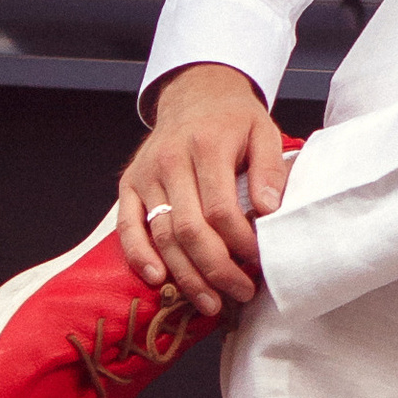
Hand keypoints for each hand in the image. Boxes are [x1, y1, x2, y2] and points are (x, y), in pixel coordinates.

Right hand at [117, 62, 285, 317]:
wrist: (194, 94)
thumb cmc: (233, 120)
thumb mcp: (263, 131)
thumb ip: (270, 169)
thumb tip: (269, 210)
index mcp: (207, 145)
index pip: (221, 209)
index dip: (241, 243)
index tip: (259, 262)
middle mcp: (171, 160)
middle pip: (189, 229)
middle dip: (216, 269)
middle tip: (241, 293)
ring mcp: (146, 174)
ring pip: (161, 235)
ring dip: (185, 275)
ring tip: (211, 303)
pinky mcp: (129, 185)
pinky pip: (128, 227)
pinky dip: (138, 256)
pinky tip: (157, 280)